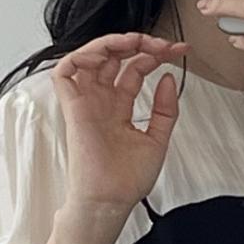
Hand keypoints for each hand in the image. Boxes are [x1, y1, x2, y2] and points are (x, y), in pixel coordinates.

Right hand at [52, 32, 186, 212]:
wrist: (111, 200)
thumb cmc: (127, 180)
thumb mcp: (157, 139)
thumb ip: (164, 109)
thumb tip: (167, 77)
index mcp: (119, 107)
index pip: (134, 68)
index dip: (154, 55)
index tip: (177, 52)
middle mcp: (101, 101)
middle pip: (113, 57)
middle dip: (138, 43)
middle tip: (161, 45)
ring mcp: (86, 103)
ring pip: (89, 57)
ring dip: (111, 42)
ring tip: (135, 42)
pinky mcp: (73, 108)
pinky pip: (65, 72)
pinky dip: (81, 56)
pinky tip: (105, 55)